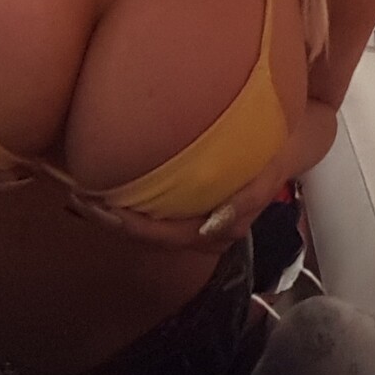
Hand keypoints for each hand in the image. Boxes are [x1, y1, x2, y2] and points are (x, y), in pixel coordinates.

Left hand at [66, 160, 288, 255]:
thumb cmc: (281, 149)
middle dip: (111, 220)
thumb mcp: (271, 167)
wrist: (297, 137)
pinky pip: (153, 210)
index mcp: (220, 231)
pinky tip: (106, 185)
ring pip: (147, 226)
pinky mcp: (191, 202)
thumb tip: (213, 225)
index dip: (129, 226)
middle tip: (77, 195)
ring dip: (113, 213)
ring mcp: (197, 217)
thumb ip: (249, 197)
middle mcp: (205, 231)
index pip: (165, 237)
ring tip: (82, 192)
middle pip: (149, 236)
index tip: (99, 207)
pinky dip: (128, 201)